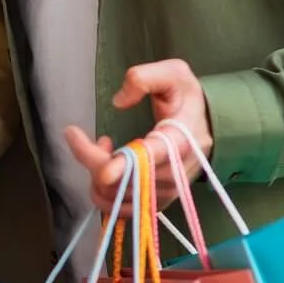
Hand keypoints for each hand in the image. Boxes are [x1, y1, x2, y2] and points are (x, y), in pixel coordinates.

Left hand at [63, 59, 215, 214]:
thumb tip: (118, 101)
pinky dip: (101, 189)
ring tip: (101, 145)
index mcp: (177, 141)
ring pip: (113, 196)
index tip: (103, 170)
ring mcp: (163, 193)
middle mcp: (172, 174)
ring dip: (94, 171)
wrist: (206, 128)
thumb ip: (144, 79)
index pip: (149, 159)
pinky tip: (107, 166)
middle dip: (90, 158)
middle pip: (121, 180)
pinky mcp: (154, 203)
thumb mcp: (174, 74)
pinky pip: (116, 208)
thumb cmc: (186, 99)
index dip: (124, 167)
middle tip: (77, 134)